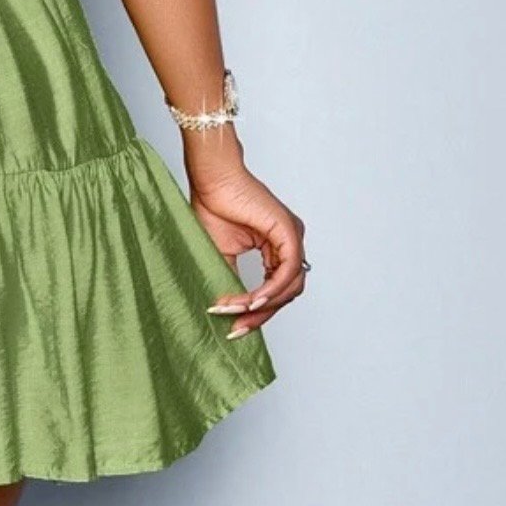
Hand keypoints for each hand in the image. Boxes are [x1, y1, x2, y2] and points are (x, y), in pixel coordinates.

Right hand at [187, 159, 307, 337]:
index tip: (235, 328)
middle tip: (237, 327)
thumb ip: (233, 278)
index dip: (258, 312)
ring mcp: (294, 237)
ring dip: (263, 305)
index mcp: (278, 246)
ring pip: (290, 286)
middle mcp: (291, 242)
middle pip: (287, 292)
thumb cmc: (214, 205)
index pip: (278, 289)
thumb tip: (232, 309)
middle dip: (262, 315)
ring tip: (236, 312)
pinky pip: (287, 272)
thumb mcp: (223, 253)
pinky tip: (250, 300)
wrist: (211, 178)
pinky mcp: (290, 232)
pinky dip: (270, 290)